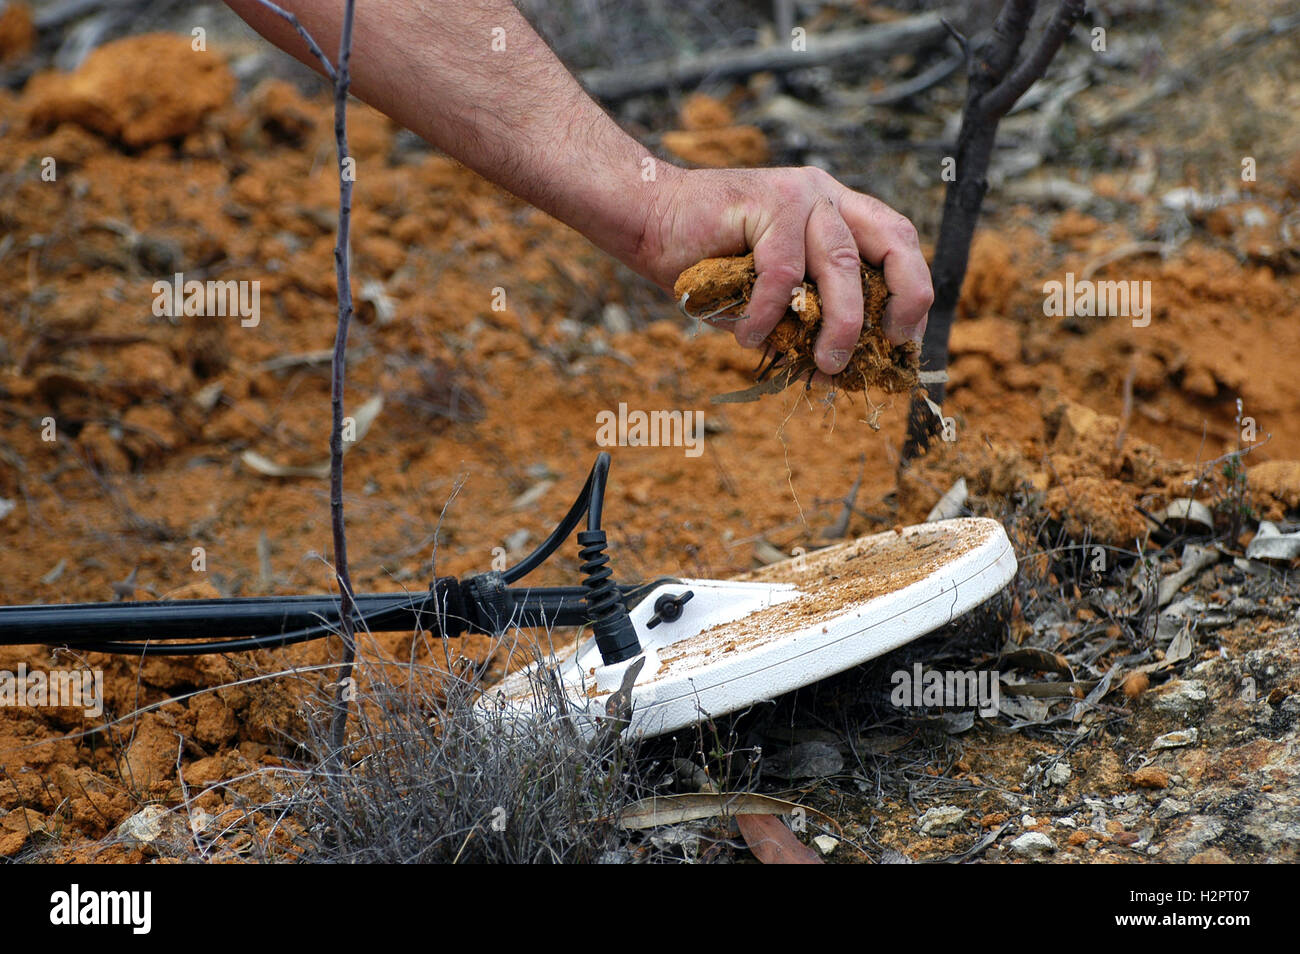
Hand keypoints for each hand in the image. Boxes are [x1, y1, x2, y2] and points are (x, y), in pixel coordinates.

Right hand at [633, 165, 932, 374]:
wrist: (647, 221)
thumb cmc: (706, 264)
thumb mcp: (768, 298)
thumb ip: (801, 319)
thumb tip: (833, 372)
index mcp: (836, 213)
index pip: (898, 243)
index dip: (911, 290)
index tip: (901, 339)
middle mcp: (827, 197)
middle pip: (893, 244)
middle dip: (900, 302)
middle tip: (882, 349)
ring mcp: (800, 195)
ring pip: (841, 266)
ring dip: (837, 325)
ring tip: (821, 365)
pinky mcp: (768, 201)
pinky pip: (784, 274)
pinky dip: (769, 316)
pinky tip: (747, 337)